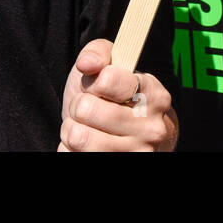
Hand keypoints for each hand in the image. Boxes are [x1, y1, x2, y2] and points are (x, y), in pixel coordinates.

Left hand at [58, 39, 175, 151]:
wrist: (136, 140)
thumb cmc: (115, 98)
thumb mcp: (111, 68)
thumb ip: (99, 53)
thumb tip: (86, 64)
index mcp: (153, 94)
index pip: (106, 80)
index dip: (92, 81)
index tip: (98, 85)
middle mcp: (151, 128)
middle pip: (85, 109)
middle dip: (78, 106)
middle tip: (89, 109)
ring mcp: (137, 154)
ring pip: (77, 137)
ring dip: (71, 130)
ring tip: (85, 127)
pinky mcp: (121, 168)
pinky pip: (70, 156)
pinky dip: (69, 150)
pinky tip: (86, 146)